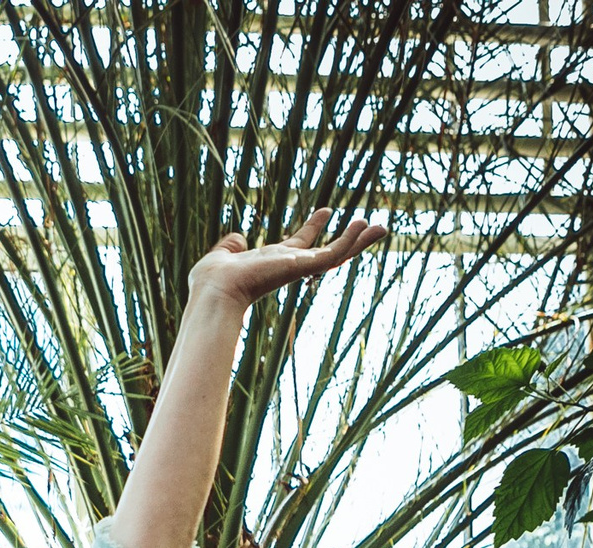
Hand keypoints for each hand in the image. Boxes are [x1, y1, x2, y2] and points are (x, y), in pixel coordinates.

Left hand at [187, 207, 386, 308]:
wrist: (215, 292)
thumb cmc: (212, 281)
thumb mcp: (222, 256)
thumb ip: (231, 247)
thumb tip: (238, 240)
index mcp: (273, 261)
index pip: (300, 244)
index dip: (313, 227)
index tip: (326, 211)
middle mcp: (290, 266)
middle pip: (327, 252)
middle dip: (348, 240)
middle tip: (368, 225)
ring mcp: (299, 268)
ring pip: (337, 254)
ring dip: (359, 241)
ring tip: (381, 228)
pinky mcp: (304, 267)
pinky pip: (333, 253)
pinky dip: (351, 241)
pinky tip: (365, 225)